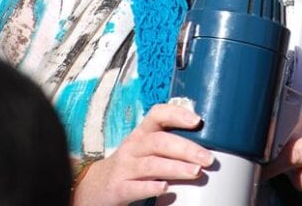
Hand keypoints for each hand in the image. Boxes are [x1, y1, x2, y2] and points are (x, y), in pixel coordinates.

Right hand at [72, 103, 214, 205]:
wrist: (94, 186)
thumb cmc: (130, 165)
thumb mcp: (145, 148)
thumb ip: (167, 143)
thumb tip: (204, 143)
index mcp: (141, 133)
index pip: (157, 114)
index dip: (177, 114)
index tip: (197, 120)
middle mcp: (133, 146)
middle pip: (160, 141)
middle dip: (186, 148)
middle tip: (207, 158)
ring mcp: (124, 167)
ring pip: (151, 164)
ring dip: (175, 168)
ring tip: (196, 172)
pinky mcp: (118, 188)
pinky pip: (135, 187)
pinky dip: (150, 187)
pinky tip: (165, 188)